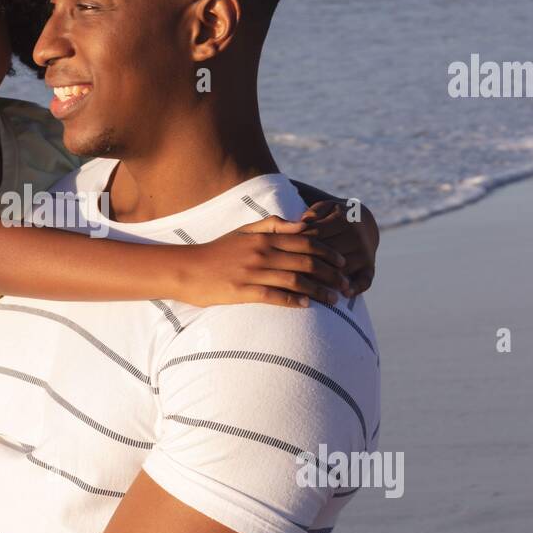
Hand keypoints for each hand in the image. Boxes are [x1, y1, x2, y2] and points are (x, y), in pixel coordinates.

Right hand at [176, 215, 348, 308]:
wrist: (186, 269)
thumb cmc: (217, 251)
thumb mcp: (243, 231)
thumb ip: (272, 225)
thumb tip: (302, 225)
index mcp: (263, 237)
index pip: (305, 242)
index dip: (327, 252)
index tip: (342, 263)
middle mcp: (261, 253)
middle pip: (306, 261)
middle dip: (331, 274)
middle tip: (346, 285)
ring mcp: (252, 272)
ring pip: (295, 280)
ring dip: (319, 291)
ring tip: (334, 300)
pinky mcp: (243, 291)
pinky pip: (274, 296)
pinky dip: (294, 301)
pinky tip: (307, 307)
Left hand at [296, 199, 378, 296]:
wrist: (363, 223)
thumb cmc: (334, 216)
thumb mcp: (325, 207)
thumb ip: (314, 212)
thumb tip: (303, 222)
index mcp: (343, 220)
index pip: (316, 235)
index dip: (298, 246)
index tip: (282, 255)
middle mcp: (356, 236)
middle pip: (328, 254)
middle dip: (308, 266)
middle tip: (288, 277)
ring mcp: (364, 253)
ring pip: (343, 269)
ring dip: (326, 280)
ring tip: (306, 289)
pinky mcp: (370, 267)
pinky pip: (365, 280)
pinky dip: (357, 288)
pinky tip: (344, 294)